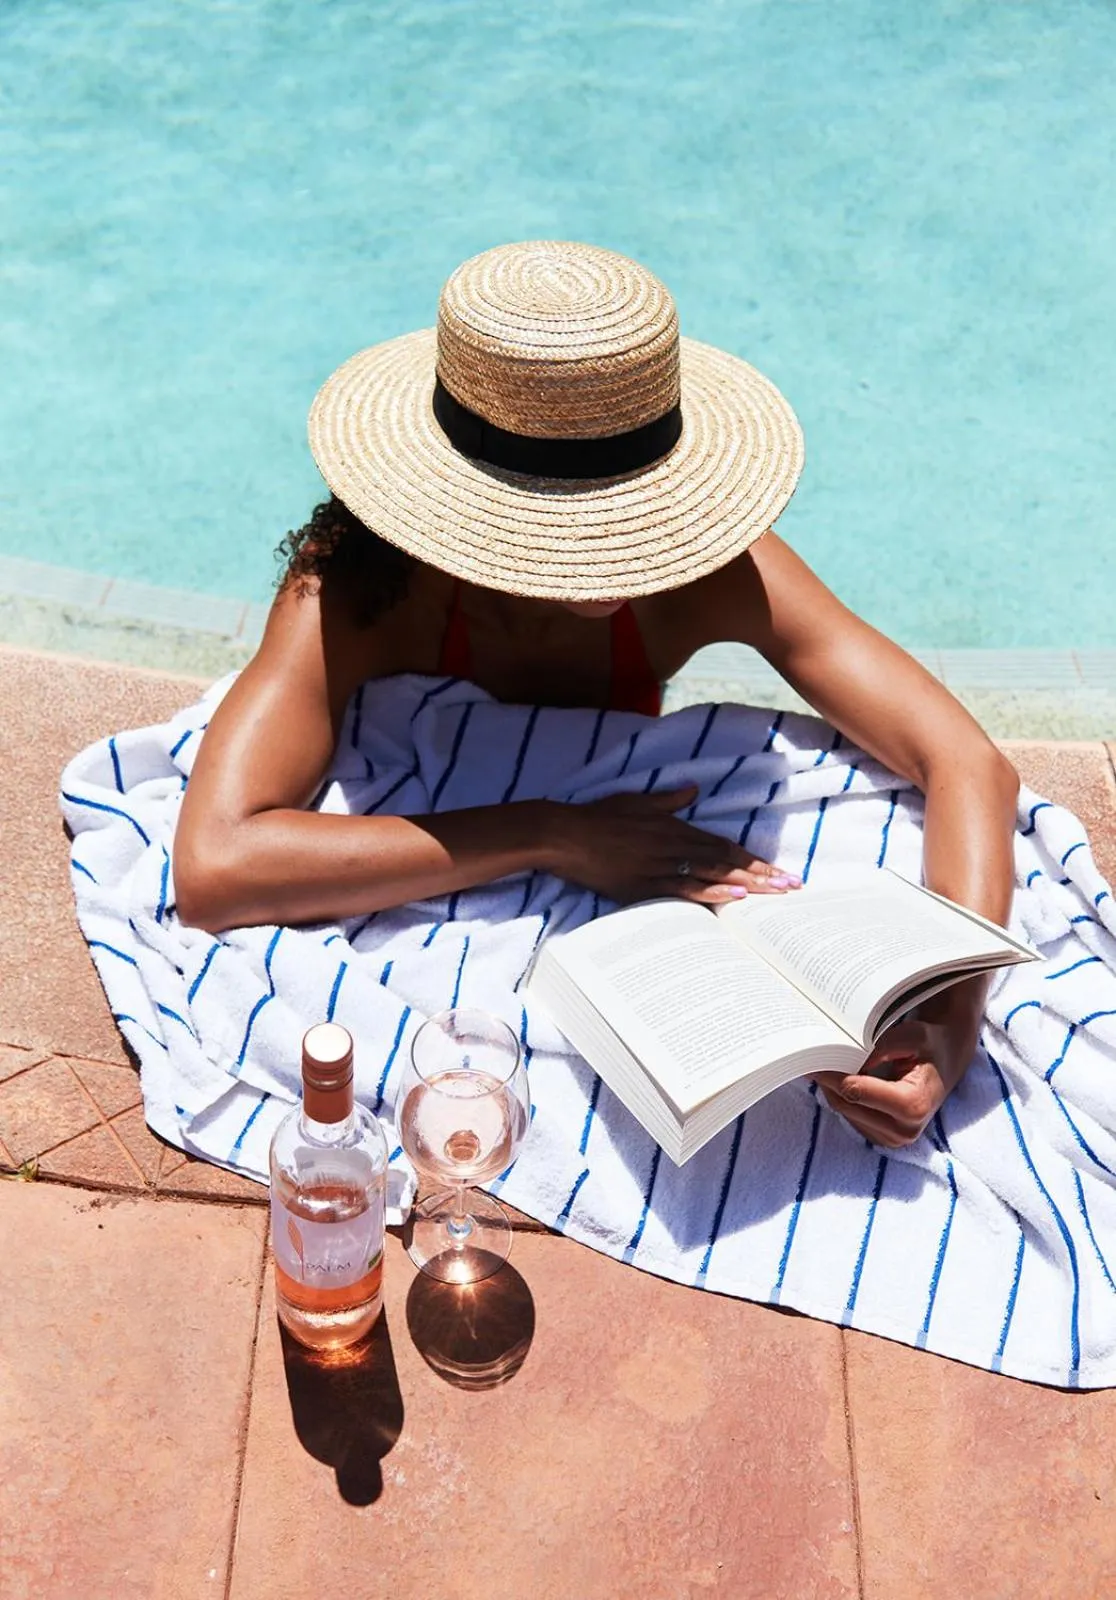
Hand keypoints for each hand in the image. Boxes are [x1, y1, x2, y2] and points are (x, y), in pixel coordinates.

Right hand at [546, 785, 801, 905]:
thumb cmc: (599, 817)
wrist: (565, 834)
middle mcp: (674, 845)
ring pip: (712, 875)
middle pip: (727, 861)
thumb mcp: (637, 801)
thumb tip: (692, 788)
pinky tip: (733, 898)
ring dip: (746, 884)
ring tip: (775, 894)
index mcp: (674, 826)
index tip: (780, 870)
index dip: (754, 859)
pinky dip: (711, 893)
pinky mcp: (644, 884)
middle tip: (793, 886)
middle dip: (763, 874)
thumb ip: (668, 799)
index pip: (724, 845)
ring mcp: (660, 865)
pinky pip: (684, 889)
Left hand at [808, 1018, 968, 1148]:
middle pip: (847, 1103)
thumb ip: (880, 1046)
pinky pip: (851, 1117)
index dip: (831, 1073)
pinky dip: (841, 1097)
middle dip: (826, 1079)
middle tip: (807, 1055)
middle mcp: (904, 1130)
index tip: (811, 1056)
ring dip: (830, 1088)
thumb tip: (844, 1056)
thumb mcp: (911, 1035)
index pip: (857, 1091)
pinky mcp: (884, 1139)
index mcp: (913, 1105)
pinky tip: (835, 1077)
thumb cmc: (930, 1045)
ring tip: (820, 1062)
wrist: (946, 1062)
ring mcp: (894, 1139)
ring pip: (844, 1112)